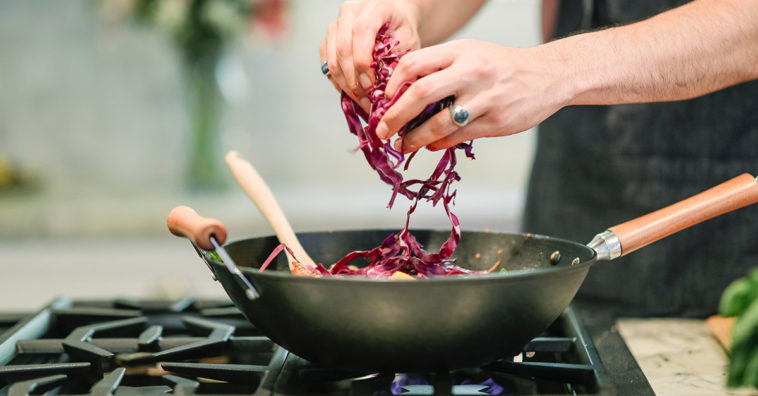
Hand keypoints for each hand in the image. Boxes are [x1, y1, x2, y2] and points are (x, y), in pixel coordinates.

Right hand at [319, 0, 421, 111]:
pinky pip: (326, 65)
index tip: (370, 85)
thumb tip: (389, 89)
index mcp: (373, 7)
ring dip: (345, 85)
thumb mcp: (409, 41)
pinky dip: (338, 82)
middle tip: (366, 100)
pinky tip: (352, 93)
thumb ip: (399, 59)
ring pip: (332, 59)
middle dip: (353, 79)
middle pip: (343, 48)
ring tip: (361, 101)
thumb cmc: (401, 29)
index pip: (361, 31)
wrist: (391, 19)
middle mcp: (349, 12)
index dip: (363, 61)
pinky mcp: (328, 40)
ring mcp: (335, 26)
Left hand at [375, 40, 570, 151]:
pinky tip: (430, 146)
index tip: (383, 101)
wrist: (548, 76)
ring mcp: (485, 98)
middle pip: (420, 94)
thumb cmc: (501, 66)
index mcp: (460, 51)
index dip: (392, 84)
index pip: (414, 64)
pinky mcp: (495, 121)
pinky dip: (439, 144)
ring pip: (438, 123)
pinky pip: (458, 136)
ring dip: (415, 138)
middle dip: (394, 116)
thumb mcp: (471, 54)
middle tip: (382, 130)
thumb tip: (402, 94)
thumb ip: (440, 68)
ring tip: (404, 145)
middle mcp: (471, 72)